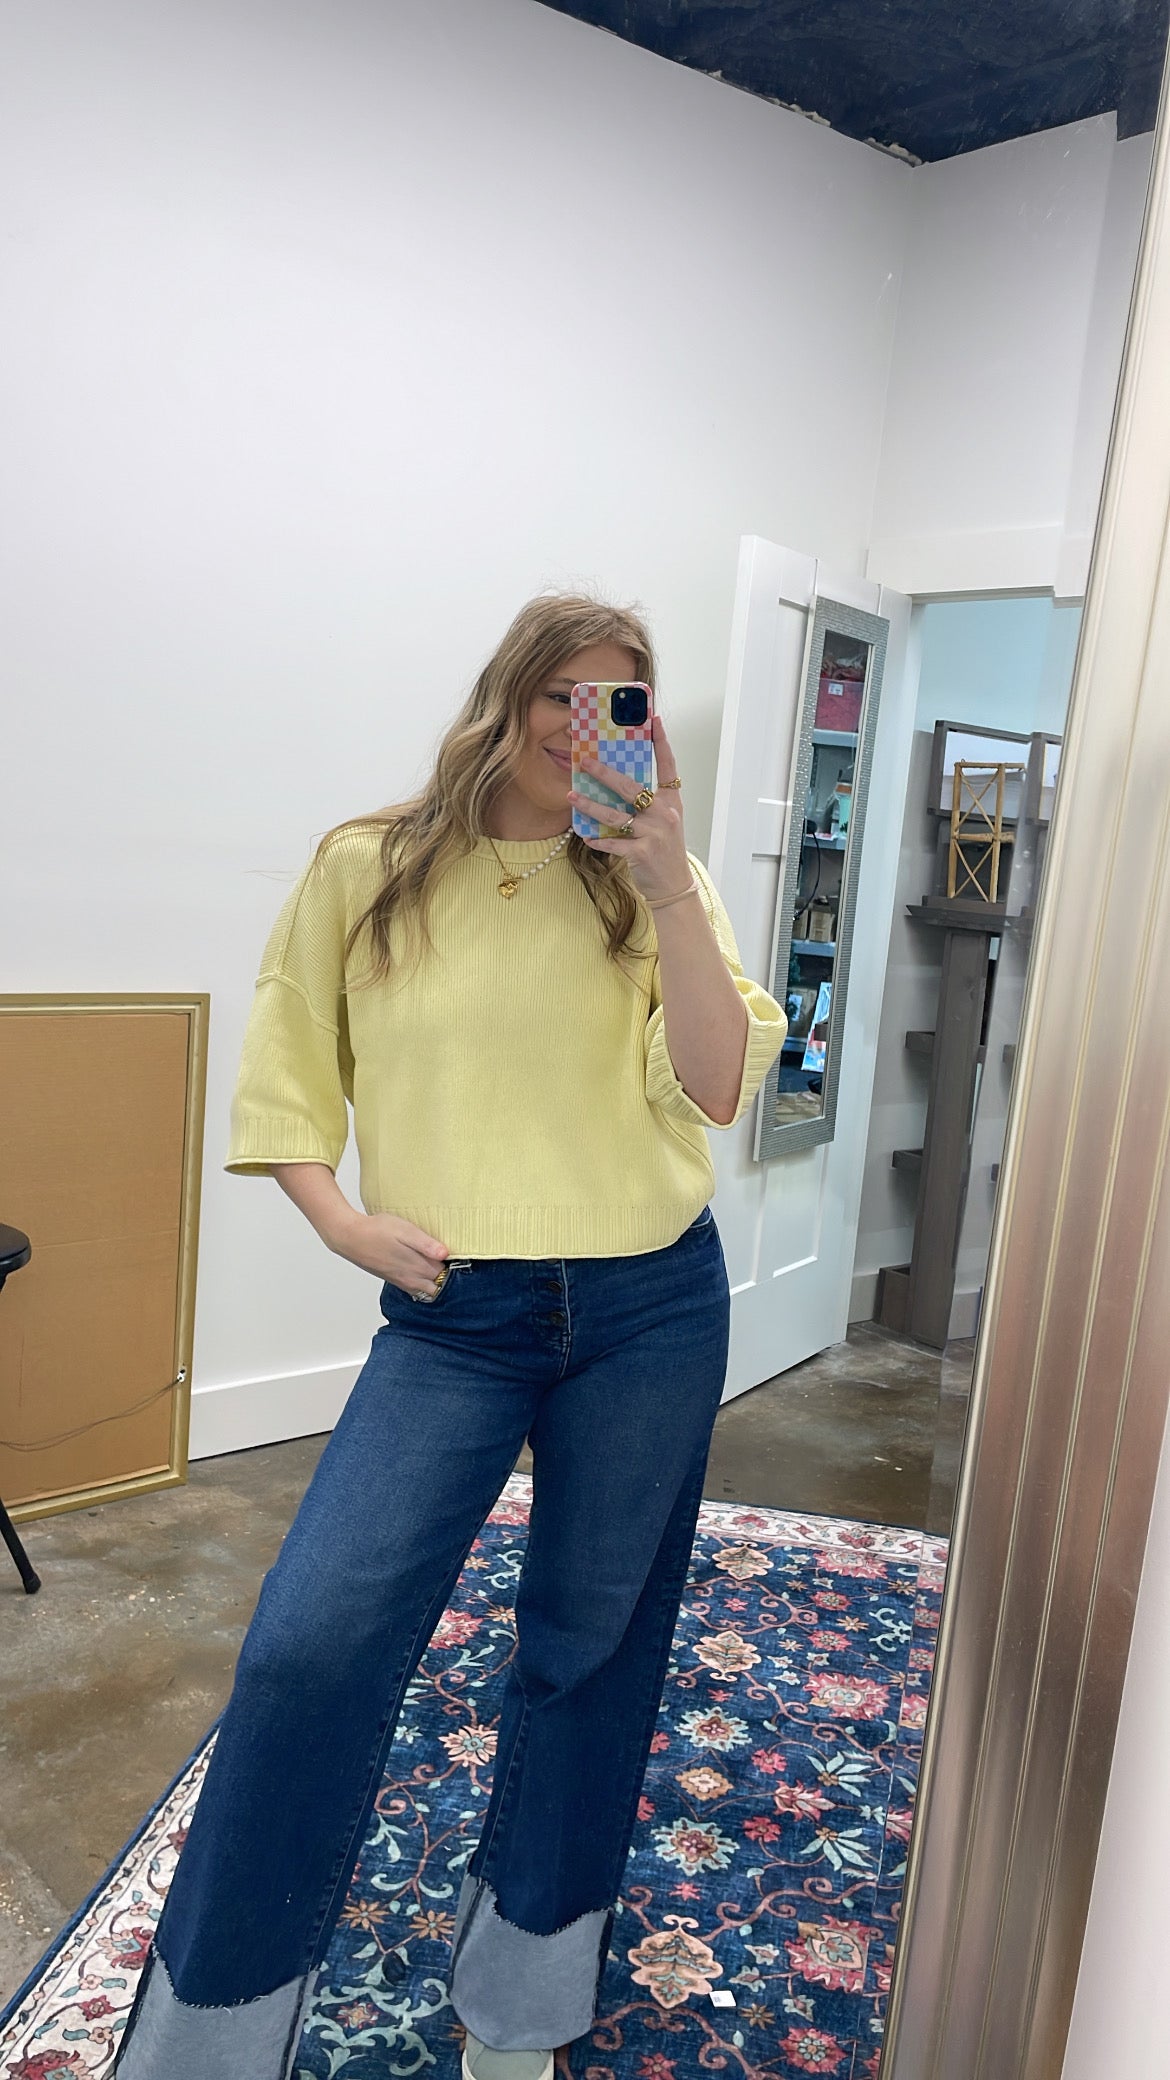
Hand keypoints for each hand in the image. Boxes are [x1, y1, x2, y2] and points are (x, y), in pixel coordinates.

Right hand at [331, 1209, 450, 1297]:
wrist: (350, 1238)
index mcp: (418, 1266)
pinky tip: (421, 1269)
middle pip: (438, 1286)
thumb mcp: (405, 1230)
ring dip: (435, 1281)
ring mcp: (402, 1281)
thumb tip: (445, 1254)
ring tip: (436, 1264)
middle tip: (448, 1260)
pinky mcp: (393, 1279)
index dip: (452, 1265)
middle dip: (447, 1277)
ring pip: (427, 1290)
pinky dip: (422, 1284)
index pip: (446, 1274)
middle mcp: (411, 1279)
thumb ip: (426, 1244)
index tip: (456, 1254)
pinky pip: (414, 1289)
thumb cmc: (377, 1230)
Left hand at [566, 712, 689, 901]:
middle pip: (631, 787)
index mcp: (671, 801)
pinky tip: (585, 835)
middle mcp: (665, 813)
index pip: (668, 765)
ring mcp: (654, 833)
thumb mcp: (664, 820)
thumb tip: (617, 781)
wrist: (674, 884)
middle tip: (585, 762)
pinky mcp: (642, 852)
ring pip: (615, 815)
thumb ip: (648, 802)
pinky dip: (598, 840)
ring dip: (590, 805)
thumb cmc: (665, 849)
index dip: (662, 742)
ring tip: (572, 795)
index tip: (654, 720)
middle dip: (605, 773)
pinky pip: (613, 843)